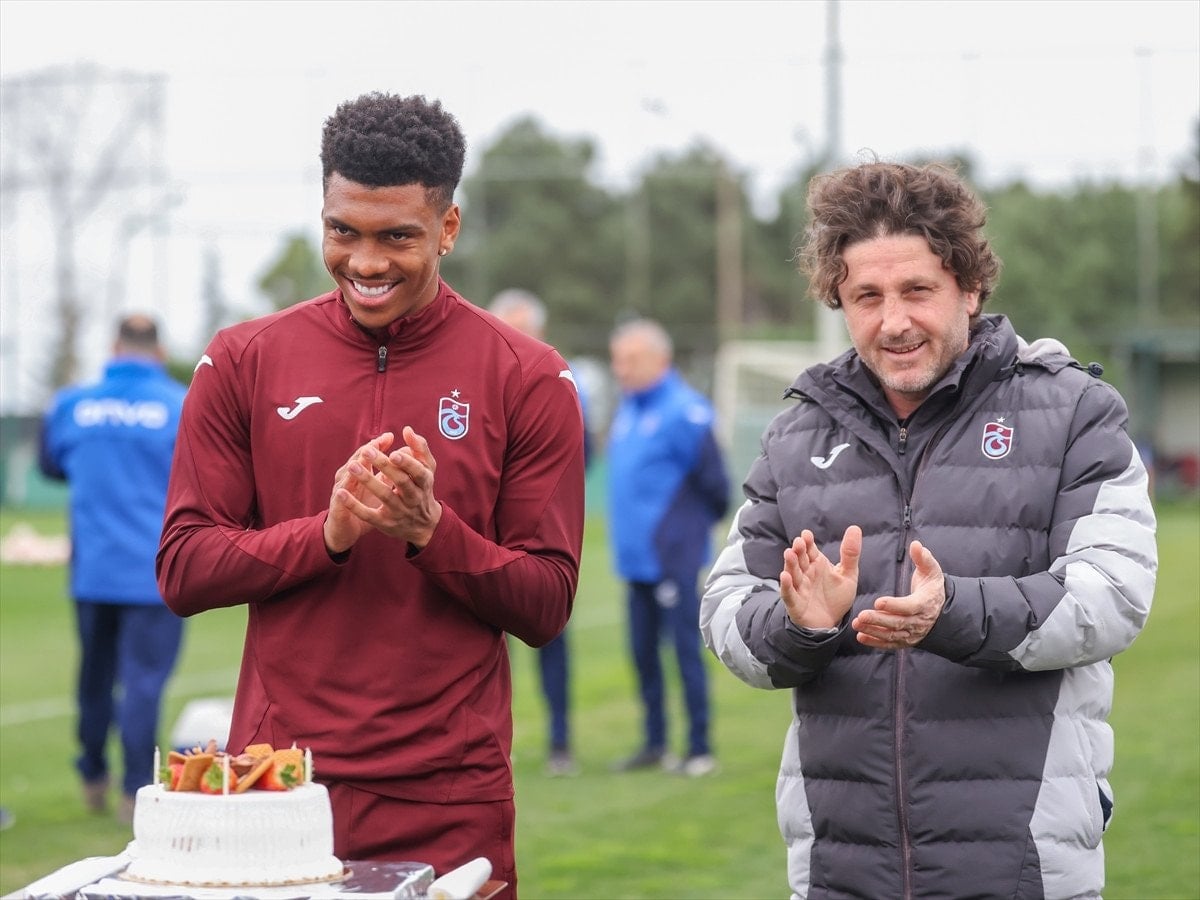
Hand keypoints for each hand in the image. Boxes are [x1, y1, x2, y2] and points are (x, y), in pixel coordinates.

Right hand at [324, 432, 395, 553]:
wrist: (346, 529)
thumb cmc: (364, 505)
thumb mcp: (380, 488)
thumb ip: (389, 473)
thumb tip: (403, 457)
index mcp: (359, 471)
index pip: (368, 453)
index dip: (378, 445)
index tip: (390, 436)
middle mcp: (348, 477)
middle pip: (356, 460)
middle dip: (367, 450)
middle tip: (378, 442)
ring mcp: (340, 490)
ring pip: (346, 476)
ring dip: (353, 468)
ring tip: (361, 459)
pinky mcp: (336, 507)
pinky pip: (338, 500)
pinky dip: (342, 494)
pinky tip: (343, 490)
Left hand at [329, 426, 442, 549]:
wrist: (424, 526)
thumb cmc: (422, 489)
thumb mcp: (427, 469)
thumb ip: (420, 448)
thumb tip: (406, 430)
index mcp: (424, 483)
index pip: (418, 471)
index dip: (407, 462)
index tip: (393, 452)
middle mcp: (414, 498)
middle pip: (401, 482)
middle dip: (384, 466)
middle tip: (367, 451)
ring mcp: (399, 511)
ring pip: (384, 496)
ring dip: (368, 481)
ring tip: (352, 466)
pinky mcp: (385, 523)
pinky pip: (368, 515)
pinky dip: (354, 505)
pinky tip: (341, 493)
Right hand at [780, 525, 860, 629]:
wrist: (830, 623)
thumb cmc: (836, 597)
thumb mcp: (848, 574)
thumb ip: (850, 553)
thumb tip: (854, 527)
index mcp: (817, 565)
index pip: (810, 550)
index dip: (807, 542)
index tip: (806, 534)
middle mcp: (806, 574)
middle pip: (800, 560)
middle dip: (798, 551)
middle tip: (799, 542)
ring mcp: (800, 588)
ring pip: (793, 574)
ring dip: (790, 564)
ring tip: (789, 553)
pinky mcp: (796, 604)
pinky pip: (789, 594)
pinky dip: (786, 585)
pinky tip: (785, 576)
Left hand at [852, 540, 944, 649]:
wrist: (939, 608)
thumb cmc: (931, 585)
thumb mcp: (931, 570)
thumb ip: (923, 558)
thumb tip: (916, 545)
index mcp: (925, 604)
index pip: (909, 607)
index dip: (894, 605)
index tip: (878, 601)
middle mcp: (919, 622)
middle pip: (898, 623)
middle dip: (879, 620)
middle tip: (861, 616)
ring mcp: (913, 633)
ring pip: (892, 635)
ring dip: (874, 631)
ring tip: (857, 625)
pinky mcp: (906, 641)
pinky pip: (891, 644)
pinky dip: (876, 643)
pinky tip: (861, 637)